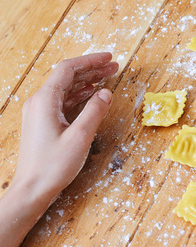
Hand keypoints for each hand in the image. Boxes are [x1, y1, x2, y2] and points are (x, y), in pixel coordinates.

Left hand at [15, 52, 117, 198]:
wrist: (32, 189)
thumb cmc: (53, 165)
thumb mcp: (80, 137)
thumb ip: (94, 111)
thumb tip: (106, 92)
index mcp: (45, 101)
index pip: (68, 69)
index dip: (90, 61)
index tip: (109, 58)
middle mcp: (39, 102)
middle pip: (67, 77)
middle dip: (91, 70)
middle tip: (113, 66)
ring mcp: (40, 112)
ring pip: (65, 88)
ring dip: (86, 81)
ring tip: (107, 77)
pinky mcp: (43, 123)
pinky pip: (63, 101)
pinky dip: (79, 95)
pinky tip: (91, 95)